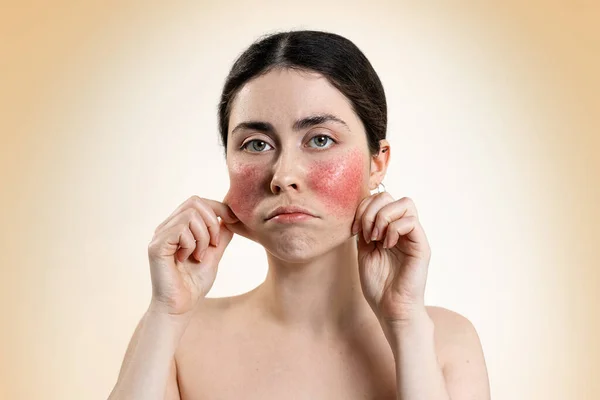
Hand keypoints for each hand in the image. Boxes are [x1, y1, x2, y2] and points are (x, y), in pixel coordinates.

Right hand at [147, 195, 239, 315]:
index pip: (197, 202)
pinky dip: (192, 244)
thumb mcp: (214, 254)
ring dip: (203, 237)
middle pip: (194, 202)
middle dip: (212, 222)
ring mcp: (159, 235)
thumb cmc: (194, 283)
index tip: (233, 220)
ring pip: (190, 215)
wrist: (180, 307)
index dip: (218, 207)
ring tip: (199, 256)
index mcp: (178, 227)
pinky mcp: (156, 246)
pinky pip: (181, 230)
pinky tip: (187, 259)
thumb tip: (229, 217)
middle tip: (213, 245)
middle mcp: (166, 227)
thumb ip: (220, 236)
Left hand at [352, 193, 431, 327]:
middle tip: (365, 233)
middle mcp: (402, 229)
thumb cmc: (379, 285)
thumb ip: (364, 230)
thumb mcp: (364, 252)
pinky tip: (387, 245)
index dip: (363, 208)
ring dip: (383, 217)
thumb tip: (361, 211)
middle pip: (390, 196)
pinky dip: (394, 229)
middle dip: (371, 210)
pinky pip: (411, 222)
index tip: (354, 230)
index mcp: (389, 229)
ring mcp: (414, 236)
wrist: (391, 309)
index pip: (379, 199)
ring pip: (405, 203)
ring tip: (376, 237)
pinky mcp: (421, 246)